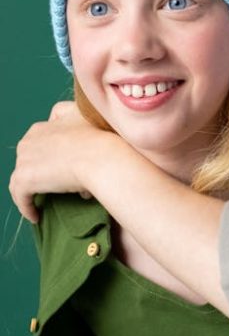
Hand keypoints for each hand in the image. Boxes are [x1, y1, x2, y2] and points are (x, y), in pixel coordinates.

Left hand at [9, 102, 98, 222]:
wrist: (101, 156)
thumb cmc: (100, 141)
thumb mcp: (87, 119)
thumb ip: (77, 124)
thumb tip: (78, 146)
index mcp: (42, 127)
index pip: (37, 141)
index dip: (48, 154)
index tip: (58, 166)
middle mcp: (29, 141)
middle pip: (27, 159)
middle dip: (38, 171)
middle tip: (52, 186)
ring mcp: (24, 160)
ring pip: (21, 178)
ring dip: (30, 190)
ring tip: (41, 202)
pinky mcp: (25, 180)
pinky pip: (20, 197)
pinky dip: (26, 207)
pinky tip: (35, 216)